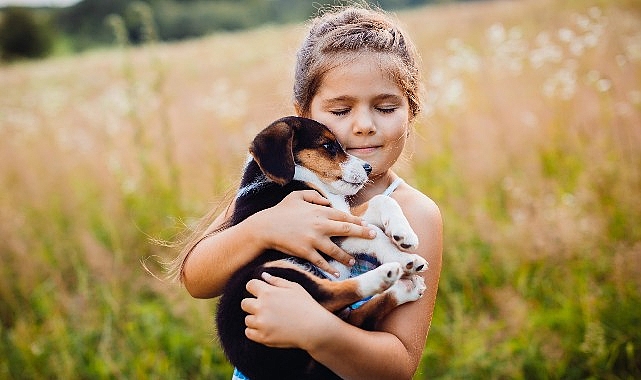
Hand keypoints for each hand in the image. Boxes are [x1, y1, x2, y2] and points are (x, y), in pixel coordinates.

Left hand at [241, 272, 330, 348]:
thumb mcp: (294, 288)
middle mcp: (261, 307)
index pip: (250, 285)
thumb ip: (277, 281)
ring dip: (255, 319)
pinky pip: (248, 332)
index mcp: (268, 292)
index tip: (261, 292)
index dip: (255, 288)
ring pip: (247, 319)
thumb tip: (263, 275)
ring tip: (270, 320)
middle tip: (266, 308)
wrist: (314, 328)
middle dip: (253, 304)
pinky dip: (255, 331)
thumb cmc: (306, 306)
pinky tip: (266, 329)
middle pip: (244, 303)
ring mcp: (261, 323)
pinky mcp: (262, 337)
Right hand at [251, 190, 375, 276]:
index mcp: (319, 211)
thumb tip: (327, 201)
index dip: (357, 221)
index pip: (343, 216)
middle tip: (373, 237)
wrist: (265, 227)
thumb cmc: (280, 211)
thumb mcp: (297, 196)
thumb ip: (314, 196)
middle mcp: (320, 225)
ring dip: (346, 256)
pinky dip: (330, 268)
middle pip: (346, 230)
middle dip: (362, 233)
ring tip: (353, 261)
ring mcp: (313, 239)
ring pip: (336, 250)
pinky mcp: (306, 252)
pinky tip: (336, 273)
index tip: (367, 225)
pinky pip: (321, 262)